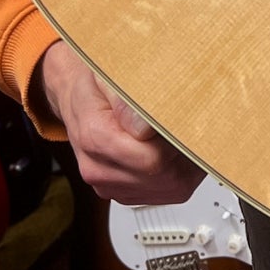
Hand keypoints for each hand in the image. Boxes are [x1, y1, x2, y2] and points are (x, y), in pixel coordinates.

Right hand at [37, 40, 201, 206]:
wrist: (75, 97)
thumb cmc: (94, 84)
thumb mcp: (108, 75)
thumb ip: (126, 100)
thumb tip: (146, 126)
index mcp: (95, 138)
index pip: (151, 158)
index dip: (177, 140)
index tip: (186, 119)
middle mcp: (98, 170)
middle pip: (164, 176)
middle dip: (187, 152)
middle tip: (193, 124)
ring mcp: (110, 185)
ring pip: (169, 188)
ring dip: (188, 165)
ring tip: (186, 135)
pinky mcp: (123, 192)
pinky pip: (164, 193)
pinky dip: (180, 174)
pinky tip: (177, 151)